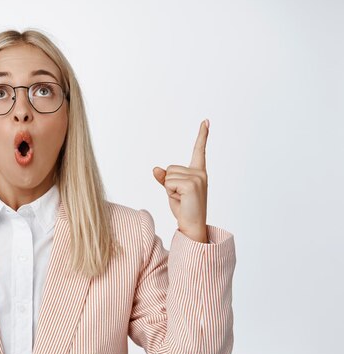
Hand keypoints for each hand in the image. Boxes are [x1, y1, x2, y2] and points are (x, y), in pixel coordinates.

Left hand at [153, 119, 208, 242]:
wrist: (192, 226)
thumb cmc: (184, 209)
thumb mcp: (172, 191)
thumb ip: (165, 178)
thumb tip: (155, 169)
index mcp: (199, 172)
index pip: (199, 150)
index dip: (202, 135)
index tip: (205, 121)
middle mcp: (200, 173)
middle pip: (170, 169)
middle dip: (169, 184)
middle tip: (180, 197)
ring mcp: (197, 178)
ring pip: (168, 176)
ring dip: (169, 190)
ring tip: (181, 199)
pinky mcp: (192, 184)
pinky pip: (168, 183)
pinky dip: (170, 193)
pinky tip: (181, 200)